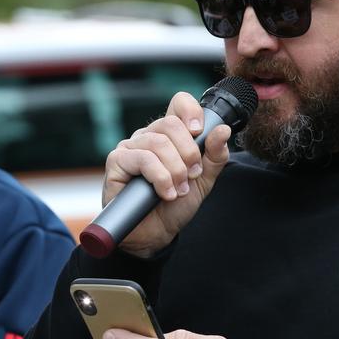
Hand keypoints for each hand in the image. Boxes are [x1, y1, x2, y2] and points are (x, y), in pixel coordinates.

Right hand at [102, 92, 231, 257]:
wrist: (155, 235)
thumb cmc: (174, 206)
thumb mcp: (202, 181)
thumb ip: (214, 157)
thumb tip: (222, 129)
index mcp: (169, 135)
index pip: (178, 103)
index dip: (191, 111)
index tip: (199, 132)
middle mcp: (147, 136)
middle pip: (170, 124)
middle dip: (188, 152)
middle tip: (192, 175)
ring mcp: (130, 148)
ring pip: (158, 143)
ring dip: (175, 171)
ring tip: (178, 191)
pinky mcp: (116, 162)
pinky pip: (143, 159)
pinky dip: (160, 178)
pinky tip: (165, 193)